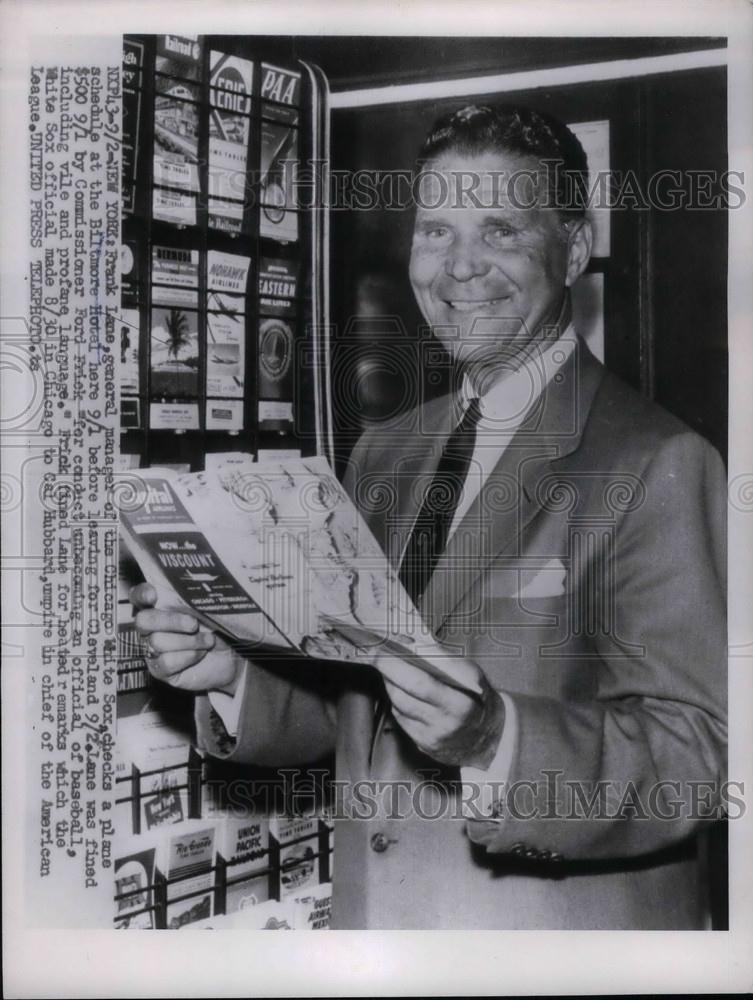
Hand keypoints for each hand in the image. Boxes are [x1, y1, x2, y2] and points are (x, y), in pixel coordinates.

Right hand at [131, 582, 242, 695]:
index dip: (142, 594)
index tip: (153, 596)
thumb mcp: (208, 610)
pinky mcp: (160, 670)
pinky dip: (189, 656)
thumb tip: (193, 590)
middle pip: (143, 620)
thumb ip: (194, 599)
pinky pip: (166, 662)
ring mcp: (154, 649)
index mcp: (160, 606)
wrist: (230, 656)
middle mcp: (152, 627)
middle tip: (194, 625)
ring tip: (208, 640)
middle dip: (170, 621)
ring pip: (158, 642)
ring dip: (189, 641)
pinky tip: (201, 653)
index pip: (139, 596)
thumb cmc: (217, 628)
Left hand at [373, 654, 504, 767]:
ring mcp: (431, 738)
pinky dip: (396, 701)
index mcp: (460, 705)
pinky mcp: (423, 746)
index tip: (384, 649)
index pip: (420, 684)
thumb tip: (413, 645)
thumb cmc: (480, 699)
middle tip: (376, 654)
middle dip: (387, 672)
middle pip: (403, 696)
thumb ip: (445, 661)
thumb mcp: (472, 675)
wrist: (490, 738)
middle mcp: (443, 725)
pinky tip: (398, 688)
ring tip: (387, 667)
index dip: (398, 666)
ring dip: (389, 684)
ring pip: (398, 707)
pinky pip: (401, 720)